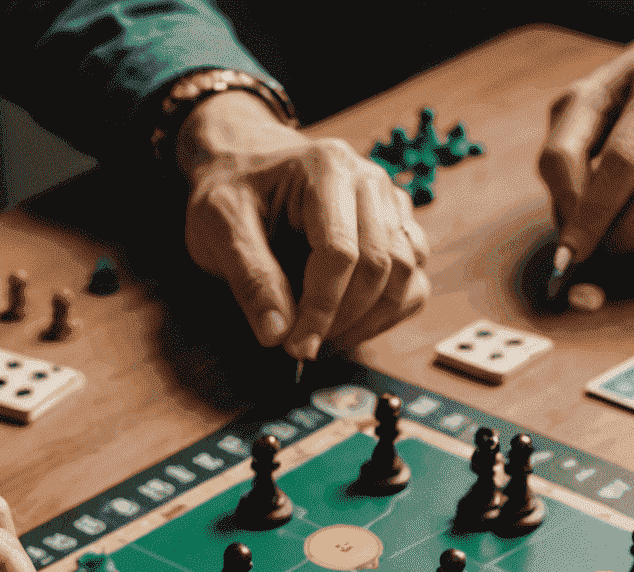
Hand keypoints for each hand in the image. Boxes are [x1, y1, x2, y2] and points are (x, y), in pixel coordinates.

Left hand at [177, 89, 429, 361]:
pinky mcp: (398, 231)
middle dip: (344, 318)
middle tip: (304, 345)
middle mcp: (369, 182)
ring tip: (324, 337)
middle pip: (382, 266)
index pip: (341, 251)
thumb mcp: (220, 225)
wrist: (245, 164)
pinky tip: (348, 325)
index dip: (321, 308)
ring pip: (406, 277)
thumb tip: (276, 335)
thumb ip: (249, 277)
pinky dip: (386, 316)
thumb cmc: (232, 190)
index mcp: (327, 169)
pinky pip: (413, 283)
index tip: (295, 346)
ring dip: (369, 321)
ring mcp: (390, 206)